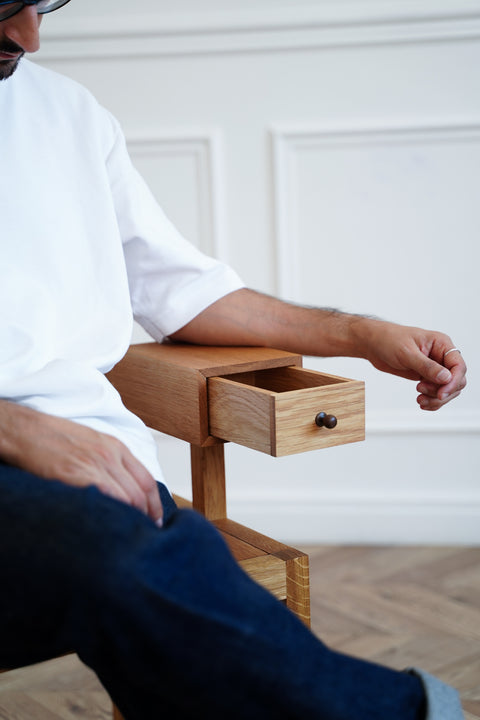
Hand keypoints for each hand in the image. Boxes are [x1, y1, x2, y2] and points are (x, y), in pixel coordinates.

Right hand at [0, 402, 162, 524]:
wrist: (26, 430)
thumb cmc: (55, 437)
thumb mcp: (92, 443)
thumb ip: (110, 462)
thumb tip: (124, 489)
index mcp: (116, 446)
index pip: (147, 480)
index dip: (155, 505)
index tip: (154, 520)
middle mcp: (110, 455)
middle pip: (139, 494)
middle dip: (144, 517)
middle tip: (142, 533)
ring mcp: (94, 464)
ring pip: (126, 499)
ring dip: (130, 520)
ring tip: (127, 535)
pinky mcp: (75, 475)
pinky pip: (105, 499)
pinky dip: (111, 515)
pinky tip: (108, 527)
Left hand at [355, 319, 466, 410]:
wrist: (373, 344)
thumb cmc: (388, 340)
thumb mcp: (407, 353)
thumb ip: (426, 366)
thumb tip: (446, 378)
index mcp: (441, 344)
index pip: (458, 366)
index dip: (453, 382)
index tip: (440, 393)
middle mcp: (441, 356)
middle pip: (456, 381)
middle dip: (442, 392)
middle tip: (421, 392)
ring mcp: (434, 367)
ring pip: (447, 389)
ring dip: (436, 399)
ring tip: (419, 398)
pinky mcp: (425, 376)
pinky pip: (436, 392)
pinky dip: (432, 401)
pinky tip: (422, 402)